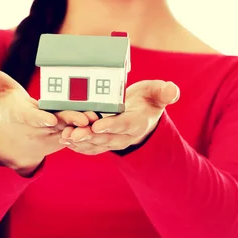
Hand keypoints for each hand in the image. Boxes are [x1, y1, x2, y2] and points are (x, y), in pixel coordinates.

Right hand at [0, 56, 89, 174]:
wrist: (16, 140)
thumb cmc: (9, 109)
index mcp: (22, 116)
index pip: (30, 118)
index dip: (39, 119)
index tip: (48, 119)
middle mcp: (39, 128)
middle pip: (56, 124)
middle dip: (69, 121)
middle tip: (83, 118)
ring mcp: (53, 135)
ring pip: (69, 131)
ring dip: (82, 128)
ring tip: (95, 118)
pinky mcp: (65, 137)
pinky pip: (78, 135)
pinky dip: (89, 131)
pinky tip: (103, 122)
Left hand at [58, 80, 179, 154]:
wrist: (142, 115)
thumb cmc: (148, 100)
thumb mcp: (157, 93)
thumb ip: (164, 92)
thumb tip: (172, 90)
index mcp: (138, 122)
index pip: (125, 125)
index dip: (112, 126)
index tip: (98, 125)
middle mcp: (125, 136)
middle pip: (107, 137)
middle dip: (90, 136)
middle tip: (74, 133)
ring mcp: (113, 141)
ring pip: (96, 144)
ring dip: (80, 142)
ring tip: (65, 136)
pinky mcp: (103, 143)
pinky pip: (90, 147)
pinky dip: (77, 145)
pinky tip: (64, 139)